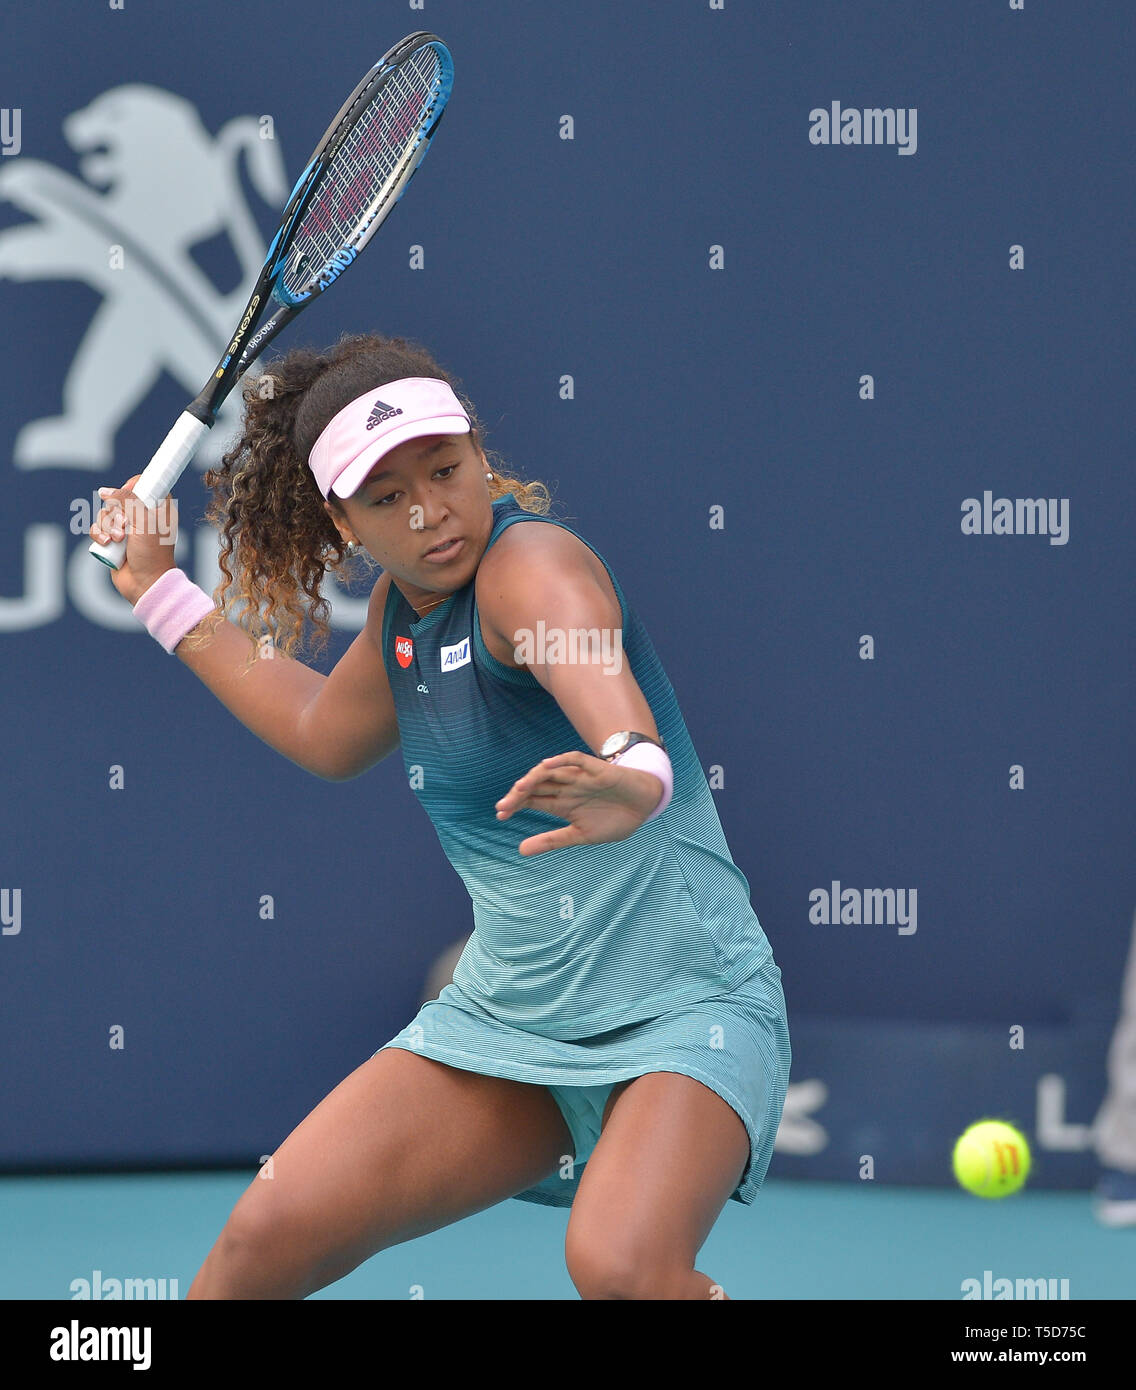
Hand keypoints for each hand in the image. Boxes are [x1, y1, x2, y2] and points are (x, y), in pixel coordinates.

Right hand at [91, 475, 178, 604]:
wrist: (145, 583)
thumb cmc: (152, 553)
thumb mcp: (144, 520)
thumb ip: (127, 499)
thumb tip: (104, 492)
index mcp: (158, 509)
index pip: (144, 484)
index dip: (133, 486)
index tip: (129, 495)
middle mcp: (142, 516)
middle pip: (118, 498)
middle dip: (116, 512)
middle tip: (125, 526)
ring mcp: (126, 529)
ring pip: (104, 513)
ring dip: (107, 526)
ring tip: (118, 540)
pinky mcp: (113, 540)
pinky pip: (97, 528)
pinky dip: (99, 535)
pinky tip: (107, 545)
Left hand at [494, 750, 662, 855]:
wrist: (645, 806)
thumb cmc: (614, 819)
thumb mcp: (579, 835)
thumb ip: (551, 840)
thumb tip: (520, 850)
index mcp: (561, 803)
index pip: (532, 800)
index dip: (515, 805)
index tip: (500, 816)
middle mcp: (566, 788)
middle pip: (536, 785)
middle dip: (518, 795)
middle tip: (503, 807)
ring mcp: (580, 778)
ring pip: (551, 772)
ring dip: (533, 778)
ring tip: (519, 789)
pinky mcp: (596, 770)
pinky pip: (575, 760)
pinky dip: (561, 761)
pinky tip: (546, 765)